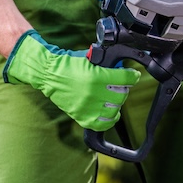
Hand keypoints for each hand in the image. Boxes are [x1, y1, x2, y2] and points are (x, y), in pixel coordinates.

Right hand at [3, 30, 140, 131]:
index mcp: (97, 77)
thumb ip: (108, 63)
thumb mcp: (91, 58)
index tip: (134, 75)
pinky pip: (103, 124)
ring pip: (114, 109)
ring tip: (113, 96)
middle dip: (123, 88)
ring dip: (116, 102)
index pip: (125, 79)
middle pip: (122, 95)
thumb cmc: (69, 64)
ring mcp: (88, 107)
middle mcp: (94, 94)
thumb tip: (124, 68)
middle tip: (120, 84)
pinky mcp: (82, 117)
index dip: (133, 76)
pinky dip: (109, 119)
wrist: (49, 74)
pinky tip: (110, 111)